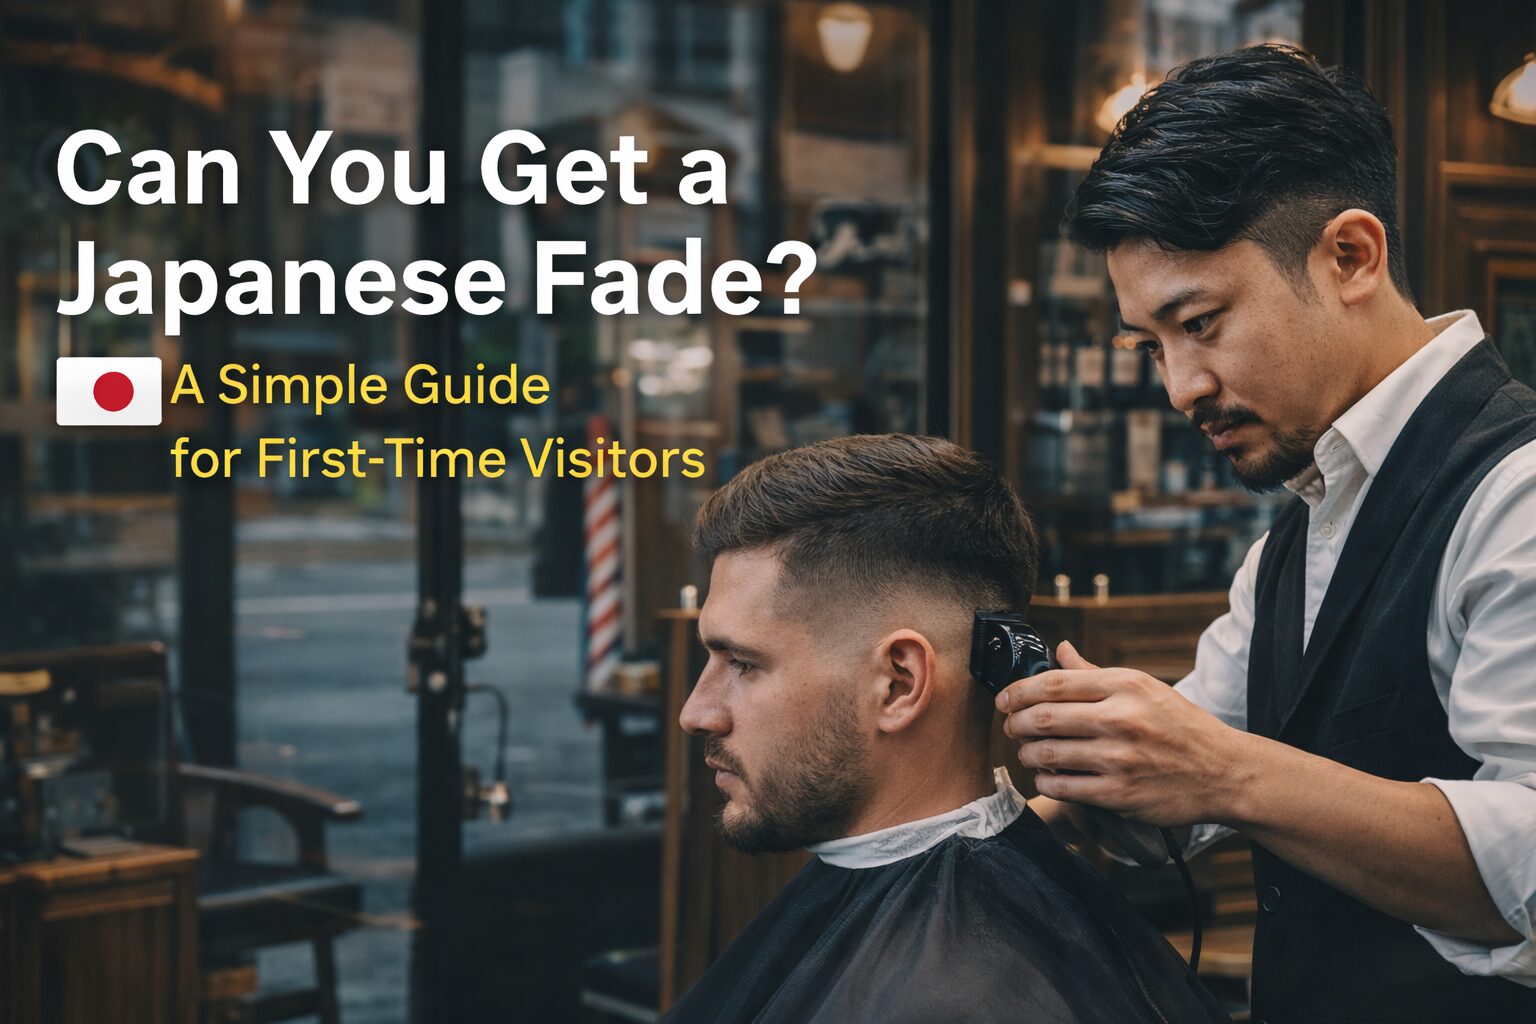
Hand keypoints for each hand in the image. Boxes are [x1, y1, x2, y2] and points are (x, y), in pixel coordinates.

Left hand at [997, 641, 1251, 826]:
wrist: (1224, 772)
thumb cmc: (1180, 726)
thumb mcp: (1144, 688)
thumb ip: (1094, 673)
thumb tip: (1058, 649)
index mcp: (1125, 686)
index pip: (1053, 683)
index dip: (1018, 691)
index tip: (1004, 699)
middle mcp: (1121, 719)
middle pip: (1043, 717)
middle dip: (1015, 723)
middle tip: (1010, 727)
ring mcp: (1120, 759)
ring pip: (1048, 754)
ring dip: (1027, 754)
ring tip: (1027, 752)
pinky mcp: (1120, 794)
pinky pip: (1064, 787)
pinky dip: (1046, 781)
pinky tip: (1046, 776)